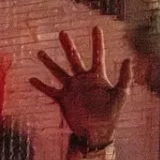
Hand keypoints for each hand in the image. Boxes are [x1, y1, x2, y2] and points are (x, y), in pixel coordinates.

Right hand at [30, 27, 130, 148]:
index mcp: (98, 77)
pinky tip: (32, 79)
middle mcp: (83, 80)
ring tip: (40, 52)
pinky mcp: (63, 99)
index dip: (97, 41)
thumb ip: (125, 77)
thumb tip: (127, 58)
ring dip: (49, 62)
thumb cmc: (111, 115)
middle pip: (74, 58)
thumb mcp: (121, 94)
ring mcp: (72, 89)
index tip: (96, 27)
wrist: (97, 132)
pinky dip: (41, 86)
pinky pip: (50, 90)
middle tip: (62, 32)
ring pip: (58, 71)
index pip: (98, 55)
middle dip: (68, 46)